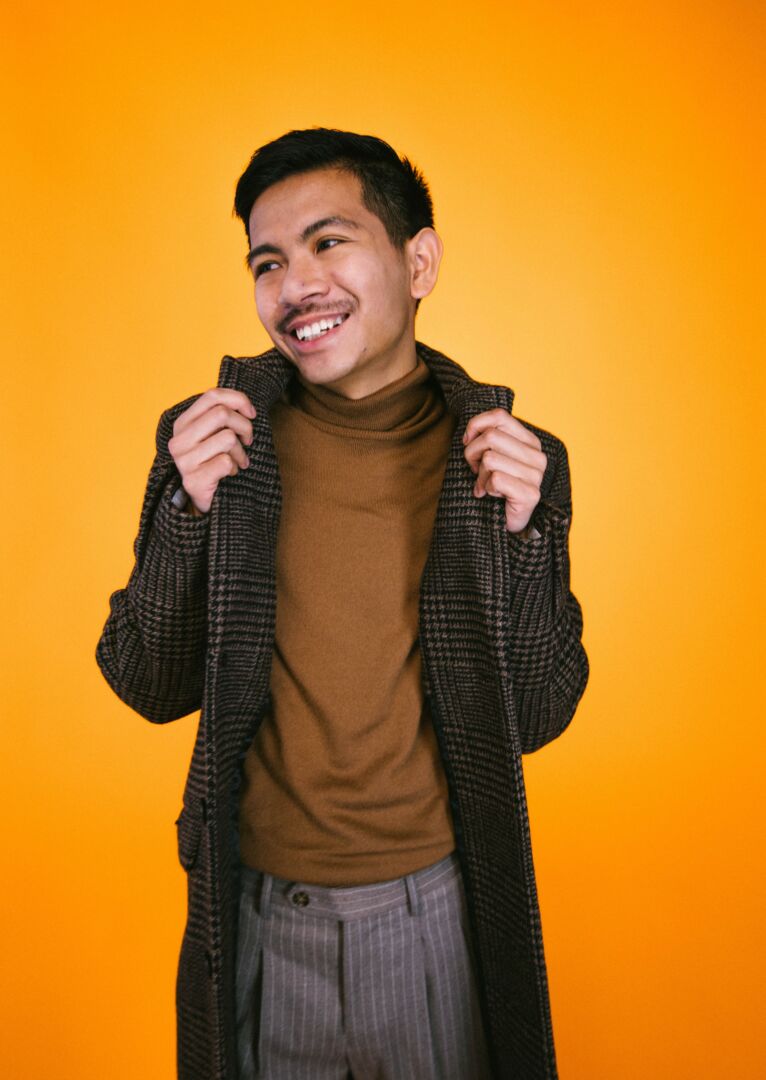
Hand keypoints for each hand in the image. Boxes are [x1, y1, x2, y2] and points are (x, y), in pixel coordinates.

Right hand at [167, 389, 256, 514]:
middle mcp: (179, 440)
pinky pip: (226, 462)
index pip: (212, 396)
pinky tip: (231, 473)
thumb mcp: (214, 435)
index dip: (238, 400)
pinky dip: (235, 467)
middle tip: (248, 440)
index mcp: (182, 424)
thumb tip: (246, 407)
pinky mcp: (193, 480)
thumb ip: (222, 416)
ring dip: (241, 451)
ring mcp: (184, 461)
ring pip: (227, 438)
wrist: (206, 500)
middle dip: (244, 426)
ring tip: (239, 460)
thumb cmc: (214, 462)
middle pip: (222, 414)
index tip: (252, 414)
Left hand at [462, 408, 546, 532]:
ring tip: (485, 485)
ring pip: (490, 458)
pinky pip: (495, 479)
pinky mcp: (530, 494)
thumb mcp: (490, 455)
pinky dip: (485, 488)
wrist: (507, 523)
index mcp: (530, 441)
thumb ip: (486, 437)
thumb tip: (468, 434)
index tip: (468, 442)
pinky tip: (492, 495)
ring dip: (479, 475)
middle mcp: (537, 456)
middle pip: (490, 437)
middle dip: (472, 454)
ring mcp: (536, 475)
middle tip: (475, 471)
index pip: (499, 416)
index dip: (475, 426)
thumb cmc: (495, 487)